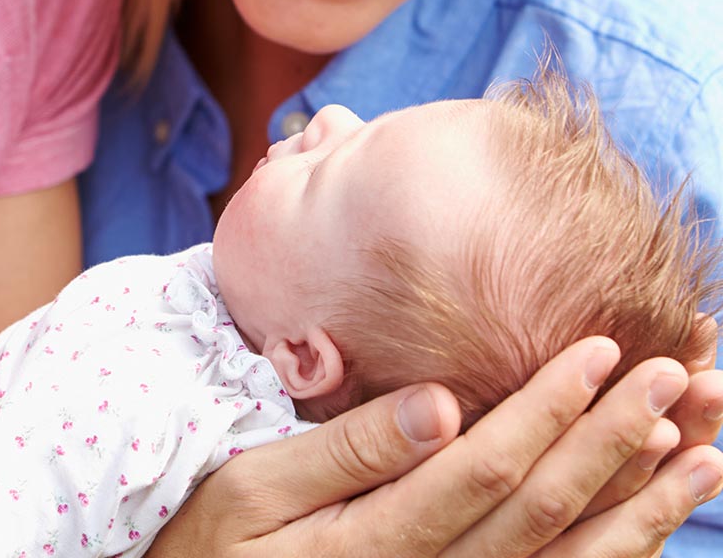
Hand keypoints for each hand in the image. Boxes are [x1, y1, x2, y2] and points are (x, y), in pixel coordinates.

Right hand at [147, 337, 722, 556]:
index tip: (604, 347)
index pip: (488, 468)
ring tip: (705, 447)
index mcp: (375, 543)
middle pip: (545, 512)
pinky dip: (615, 552)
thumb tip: (439, 403)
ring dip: (642, 503)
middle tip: (679, 372)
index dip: (551, 408)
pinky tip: (654, 517)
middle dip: (618, 439)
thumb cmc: (211, 539)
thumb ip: (346, 449)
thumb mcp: (253, 488)